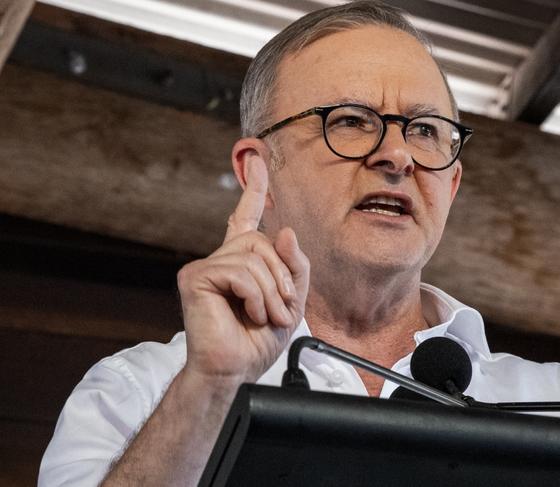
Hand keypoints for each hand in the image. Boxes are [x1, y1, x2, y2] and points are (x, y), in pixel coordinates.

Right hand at [177, 157, 309, 383]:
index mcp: (241, 262)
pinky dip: (255, 296)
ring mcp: (206, 266)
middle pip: (262, 240)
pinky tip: (250, 314)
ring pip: (253, 257)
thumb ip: (294, 266)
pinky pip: (240, 272)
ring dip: (271, 292)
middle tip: (282, 308)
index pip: (246, 217)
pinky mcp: (195, 277)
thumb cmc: (257, 340)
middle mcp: (222, 259)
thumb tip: (284, 229)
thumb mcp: (290, 301)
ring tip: (266, 317)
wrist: (236, 370)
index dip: (254, 190)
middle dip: (282, 276)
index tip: (257, 160)